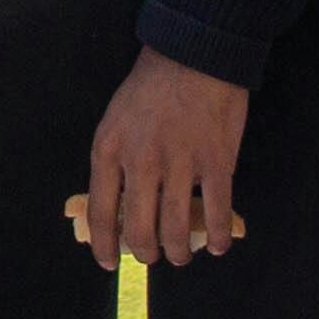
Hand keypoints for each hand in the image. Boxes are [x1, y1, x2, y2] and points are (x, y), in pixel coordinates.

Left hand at [83, 49, 250, 268]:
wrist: (192, 55)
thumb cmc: (150, 88)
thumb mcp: (114, 121)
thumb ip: (114, 162)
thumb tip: (118, 209)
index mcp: (109, 151)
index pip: (101, 214)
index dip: (105, 246)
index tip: (110, 263)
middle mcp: (141, 162)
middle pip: (140, 230)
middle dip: (146, 254)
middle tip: (153, 256)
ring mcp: (180, 163)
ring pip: (176, 230)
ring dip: (179, 252)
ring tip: (182, 255)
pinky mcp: (215, 161)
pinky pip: (216, 213)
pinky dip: (216, 236)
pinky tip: (216, 245)